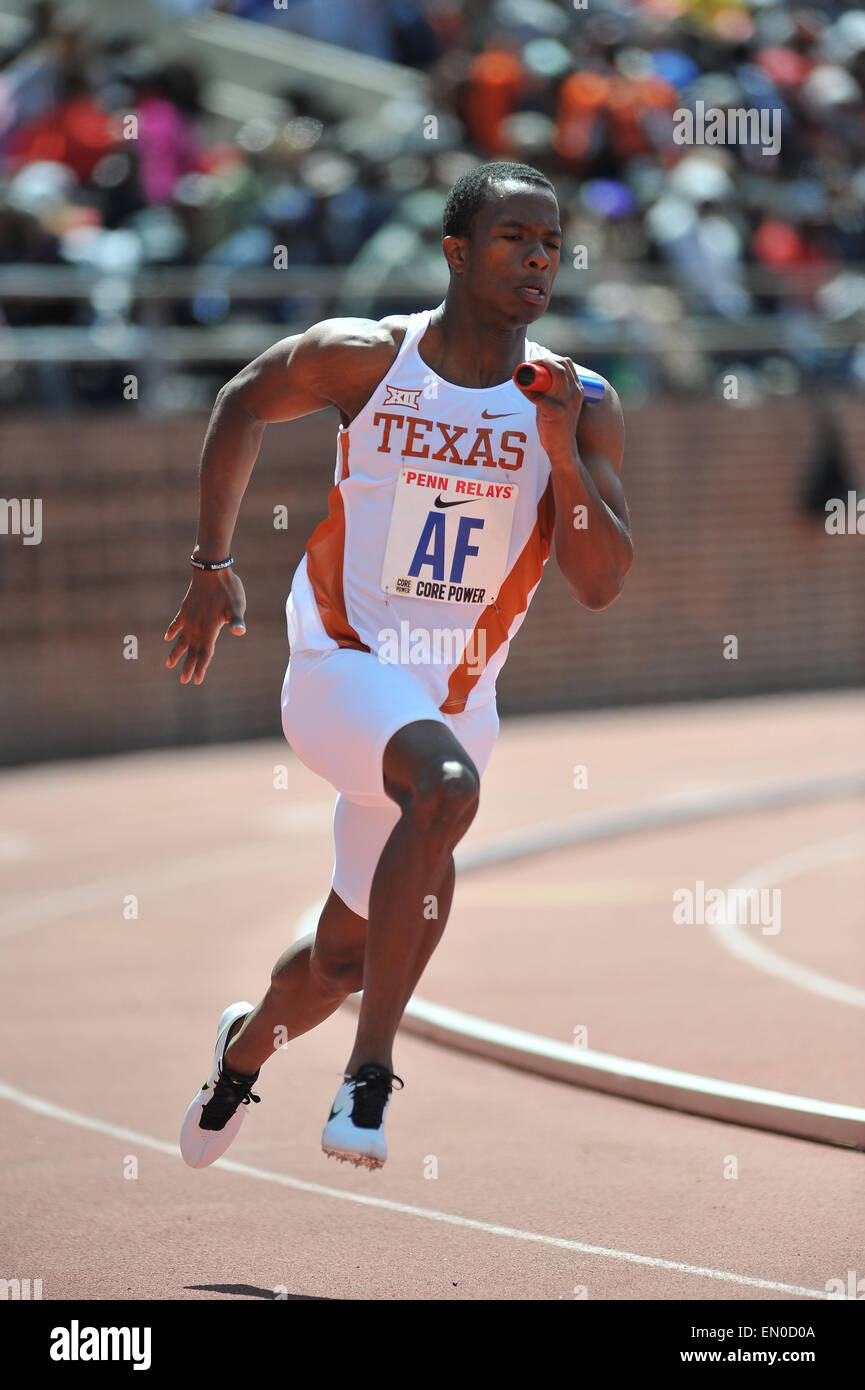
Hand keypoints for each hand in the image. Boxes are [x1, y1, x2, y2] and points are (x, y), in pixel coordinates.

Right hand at [164, 568, 246, 684]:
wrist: (212, 570)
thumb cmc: (228, 589)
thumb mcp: (237, 605)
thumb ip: (237, 620)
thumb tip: (240, 632)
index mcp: (210, 628)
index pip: (205, 653)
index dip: (201, 667)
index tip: (195, 680)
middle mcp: (197, 626)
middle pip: (192, 650)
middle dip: (188, 666)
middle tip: (183, 681)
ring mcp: (189, 617)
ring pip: (181, 639)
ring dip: (176, 653)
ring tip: (169, 664)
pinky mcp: (186, 608)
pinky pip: (177, 623)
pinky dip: (172, 631)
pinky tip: (168, 637)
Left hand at [514, 353, 585, 462]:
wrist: (563, 448)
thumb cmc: (557, 424)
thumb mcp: (560, 403)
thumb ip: (552, 390)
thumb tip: (534, 376)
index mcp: (578, 389)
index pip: (566, 363)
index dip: (549, 358)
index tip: (535, 361)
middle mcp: (575, 393)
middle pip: (560, 365)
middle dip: (542, 360)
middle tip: (527, 364)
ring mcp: (567, 403)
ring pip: (555, 374)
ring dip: (536, 369)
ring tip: (524, 373)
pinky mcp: (556, 413)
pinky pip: (539, 396)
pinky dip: (528, 390)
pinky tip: (521, 388)